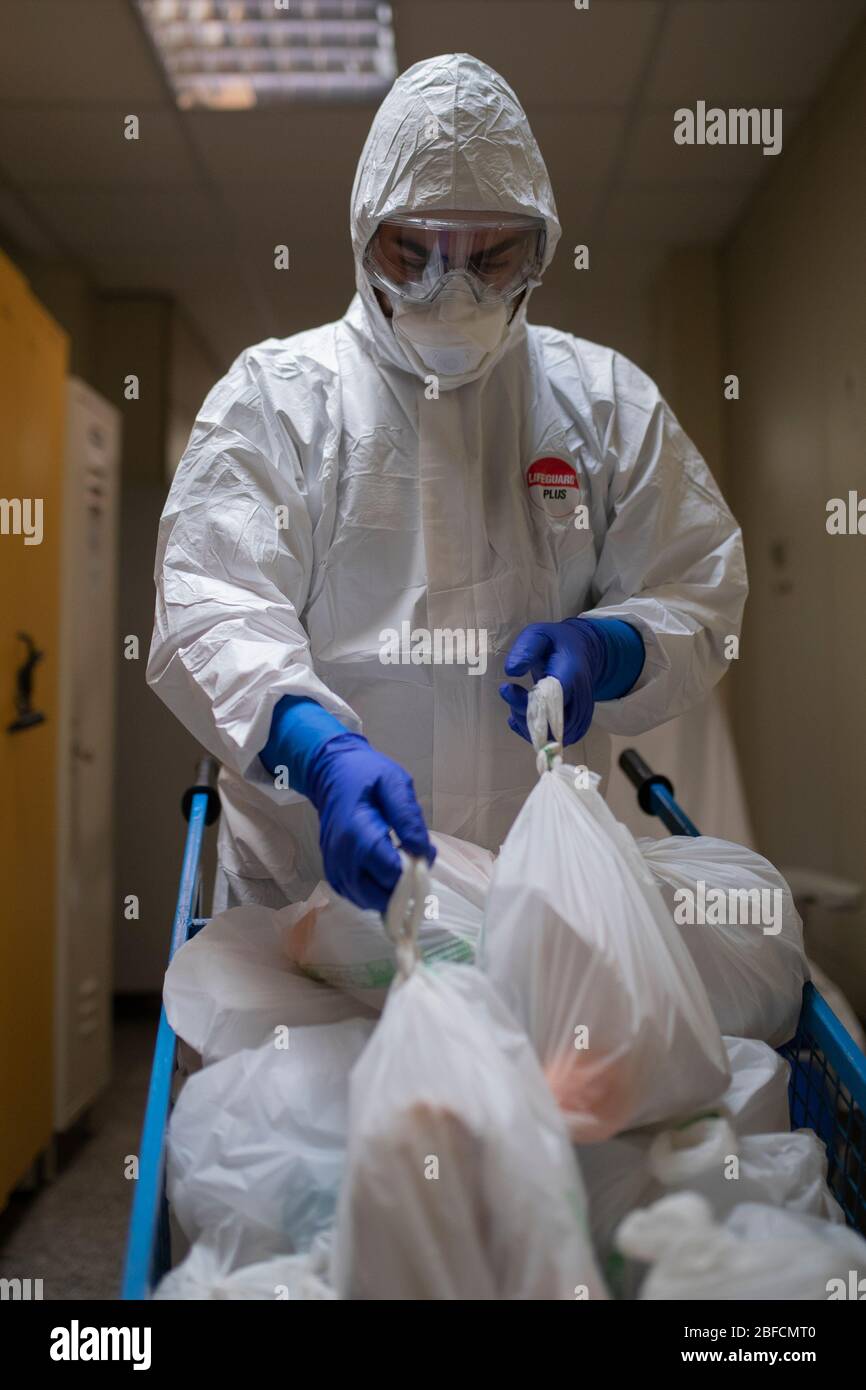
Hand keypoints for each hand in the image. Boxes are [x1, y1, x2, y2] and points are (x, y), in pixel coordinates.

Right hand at [306, 732, 434, 912]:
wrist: (330, 774)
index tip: (423, 853)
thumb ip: (408, 817)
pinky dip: (376, 893)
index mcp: (357, 833)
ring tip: (402, 865)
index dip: (413, 870)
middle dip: (404, 887)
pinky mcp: (333, 874)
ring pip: (369, 902)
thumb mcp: (394, 783)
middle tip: (415, 862)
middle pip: (379, 896)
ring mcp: (334, 868)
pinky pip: (358, 897)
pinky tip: (386, 872)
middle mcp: (342, 857)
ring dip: (391, 893)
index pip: (390, 872)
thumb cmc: (365, 775)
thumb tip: (422, 851)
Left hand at [499, 619, 607, 745]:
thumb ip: (526, 649)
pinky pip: (556, 741)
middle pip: (553, 724)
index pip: (554, 698)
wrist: (583, 652)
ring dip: (527, 726)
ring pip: (554, 738)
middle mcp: (580, 699)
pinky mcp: (577, 726)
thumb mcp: (539, 635)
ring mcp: (581, 715)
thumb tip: (511, 670)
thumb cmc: (557, 644)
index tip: (507, 688)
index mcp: (572, 674)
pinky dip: (534, 734)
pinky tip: (522, 717)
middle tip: (508, 691)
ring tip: (516, 702)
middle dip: (524, 715)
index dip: (529, 702)